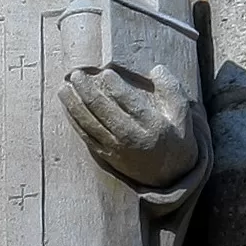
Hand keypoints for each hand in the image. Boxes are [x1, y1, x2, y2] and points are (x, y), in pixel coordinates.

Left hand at [58, 63, 197, 187]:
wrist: (169, 175)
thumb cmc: (175, 136)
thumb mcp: (182, 113)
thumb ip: (171, 88)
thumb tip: (156, 69)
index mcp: (152, 126)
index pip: (130, 103)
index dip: (115, 87)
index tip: (104, 72)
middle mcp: (131, 139)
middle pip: (104, 112)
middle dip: (87, 92)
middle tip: (76, 74)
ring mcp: (116, 149)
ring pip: (90, 124)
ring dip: (74, 105)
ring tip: (64, 87)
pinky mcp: (106, 155)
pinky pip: (86, 136)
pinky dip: (74, 120)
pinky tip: (67, 106)